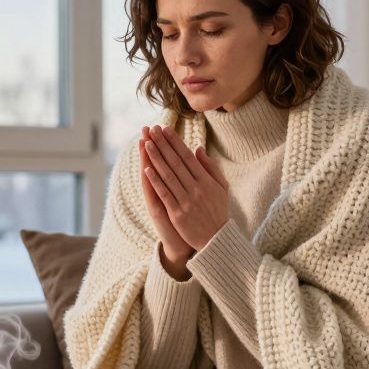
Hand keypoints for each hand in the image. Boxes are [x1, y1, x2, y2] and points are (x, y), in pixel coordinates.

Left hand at [141, 124, 229, 250]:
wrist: (216, 240)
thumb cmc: (218, 211)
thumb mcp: (222, 187)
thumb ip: (211, 167)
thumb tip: (198, 149)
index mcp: (206, 181)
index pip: (187, 157)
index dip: (175, 142)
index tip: (165, 129)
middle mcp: (196, 189)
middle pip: (176, 162)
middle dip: (163, 145)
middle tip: (152, 130)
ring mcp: (186, 201)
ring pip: (168, 176)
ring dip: (156, 159)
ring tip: (146, 144)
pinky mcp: (177, 214)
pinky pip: (165, 194)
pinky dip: (156, 181)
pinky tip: (147, 169)